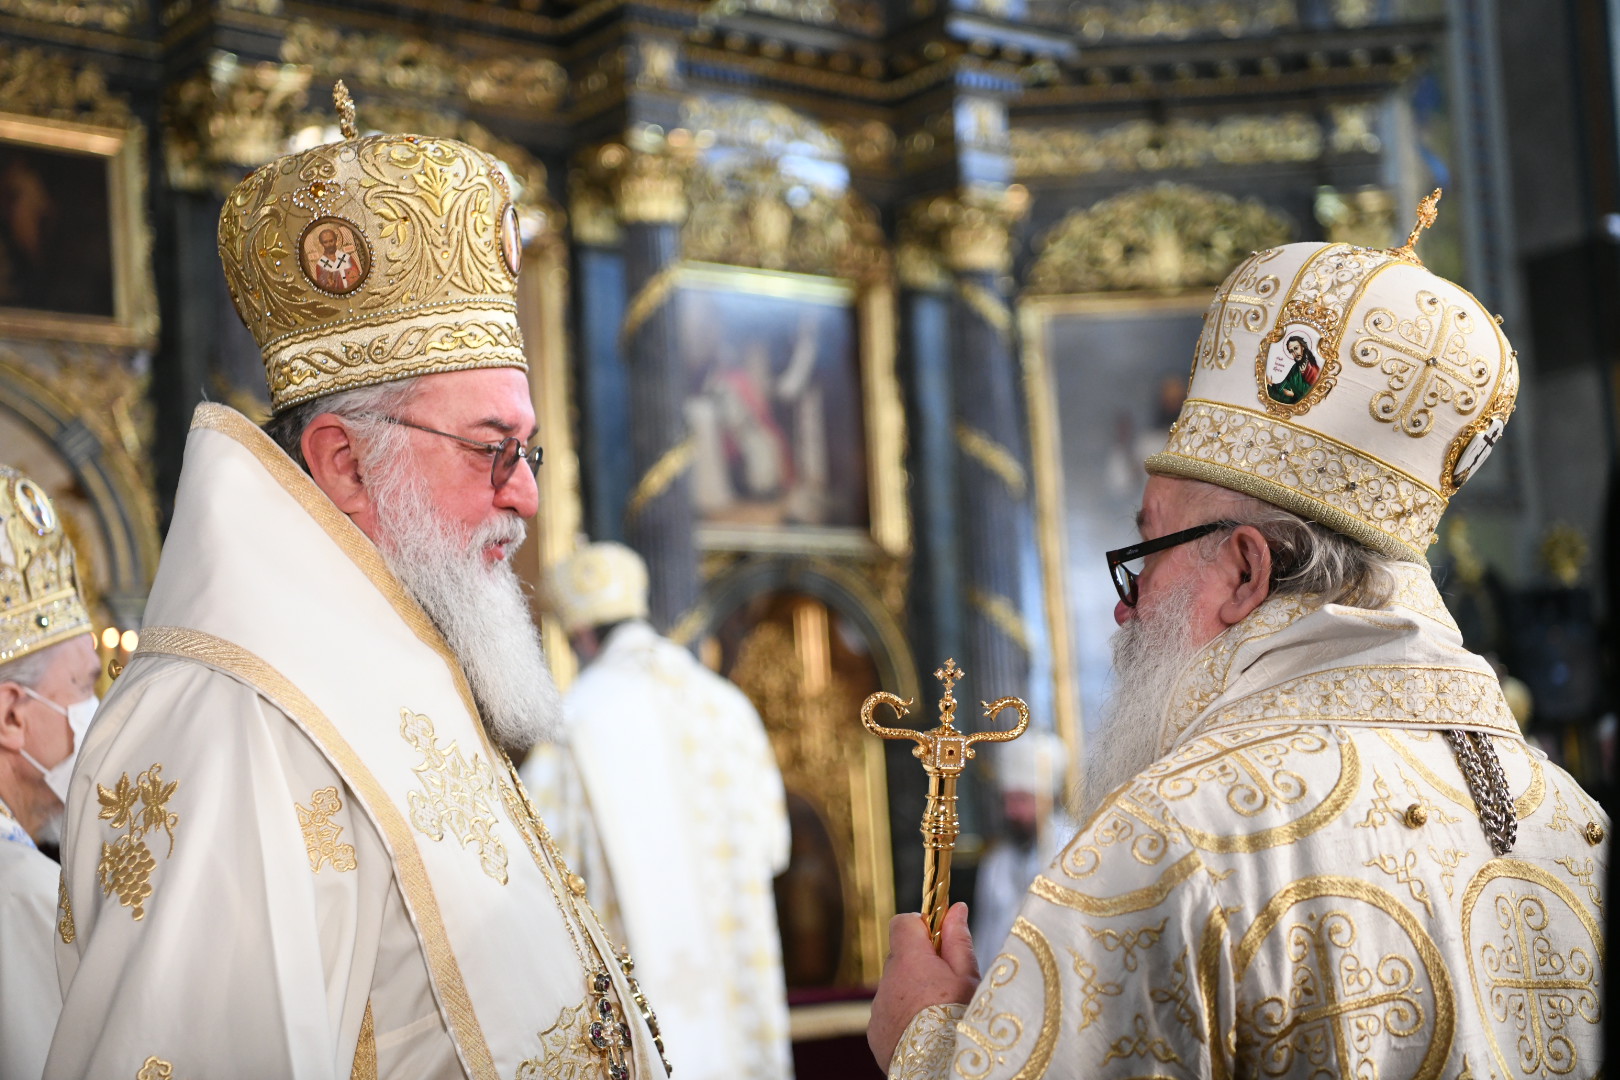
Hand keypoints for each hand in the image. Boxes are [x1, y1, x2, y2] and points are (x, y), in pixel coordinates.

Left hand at [867, 902, 979, 1069]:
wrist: (946, 1071)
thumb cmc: (964, 1023)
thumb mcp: (969, 978)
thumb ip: (958, 940)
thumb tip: (955, 908)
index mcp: (909, 962)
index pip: (902, 922)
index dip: (922, 927)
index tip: (940, 942)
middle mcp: (886, 983)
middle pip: (900, 958)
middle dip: (921, 964)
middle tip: (947, 985)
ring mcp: (877, 1010)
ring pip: (894, 987)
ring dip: (912, 993)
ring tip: (937, 1015)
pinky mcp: (875, 1034)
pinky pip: (887, 1014)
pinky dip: (903, 1017)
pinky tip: (924, 1033)